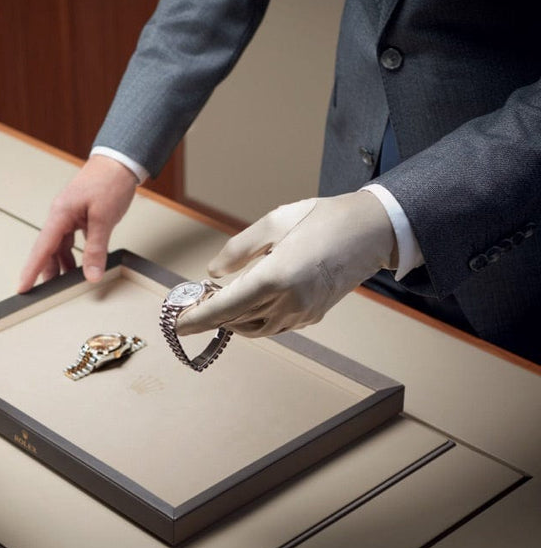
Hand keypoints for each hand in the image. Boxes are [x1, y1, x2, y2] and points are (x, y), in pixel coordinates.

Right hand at [17, 155, 137, 291]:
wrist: (119, 162)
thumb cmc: (109, 182)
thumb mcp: (103, 219)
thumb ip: (96, 249)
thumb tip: (91, 275)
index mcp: (60, 214)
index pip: (42, 248)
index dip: (31, 270)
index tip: (23, 287)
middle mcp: (60, 216)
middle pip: (48, 250)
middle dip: (46, 272)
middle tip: (45, 295)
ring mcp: (69, 216)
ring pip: (60, 247)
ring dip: (62, 265)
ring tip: (66, 284)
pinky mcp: (79, 216)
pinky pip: (71, 240)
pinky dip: (74, 255)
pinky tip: (80, 266)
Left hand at [177, 191, 397, 337]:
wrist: (370, 230)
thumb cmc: (320, 219)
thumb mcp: (272, 224)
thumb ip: (238, 250)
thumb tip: (213, 273)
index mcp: (275, 278)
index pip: (225, 307)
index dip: (197, 319)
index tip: (175, 325)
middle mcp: (289, 302)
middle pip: (236, 320)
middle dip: (209, 317)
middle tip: (188, 307)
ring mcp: (303, 313)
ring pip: (255, 328)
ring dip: (231, 321)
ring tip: (214, 304)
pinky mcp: (313, 315)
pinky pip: (274, 325)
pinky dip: (253, 320)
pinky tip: (244, 306)